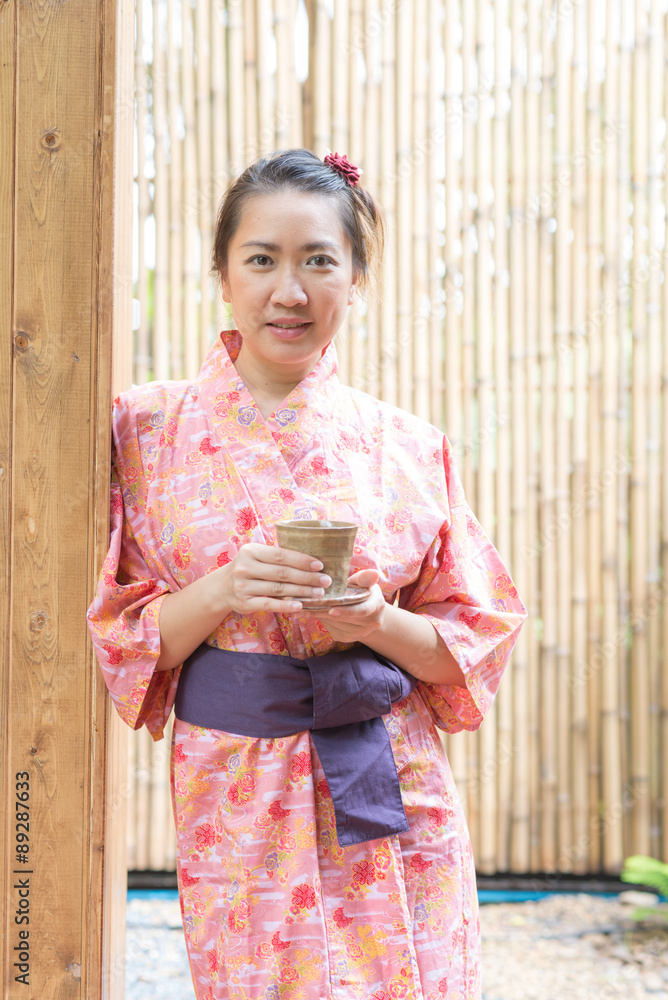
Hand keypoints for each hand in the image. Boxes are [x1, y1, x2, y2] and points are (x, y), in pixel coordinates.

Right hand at [217, 543, 331, 614]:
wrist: (222, 587)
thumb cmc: (248, 568)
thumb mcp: (256, 556)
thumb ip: (277, 556)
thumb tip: (311, 559)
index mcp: (251, 551)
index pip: (281, 555)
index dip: (302, 560)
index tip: (320, 565)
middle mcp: (245, 568)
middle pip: (282, 573)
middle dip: (307, 577)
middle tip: (325, 581)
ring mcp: (243, 586)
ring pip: (278, 589)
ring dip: (302, 591)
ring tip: (319, 593)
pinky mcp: (244, 603)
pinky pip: (269, 604)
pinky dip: (286, 605)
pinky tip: (301, 605)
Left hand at [309, 568, 386, 641]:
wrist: (369, 612)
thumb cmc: (364, 590)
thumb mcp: (365, 582)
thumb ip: (365, 578)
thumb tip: (374, 573)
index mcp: (376, 607)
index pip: (362, 610)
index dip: (347, 611)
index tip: (332, 610)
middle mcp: (370, 623)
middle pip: (343, 618)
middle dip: (324, 610)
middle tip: (306, 604)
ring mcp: (358, 633)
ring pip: (334, 624)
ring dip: (319, 614)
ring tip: (305, 605)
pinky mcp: (346, 638)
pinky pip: (330, 628)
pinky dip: (320, 619)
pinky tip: (312, 610)